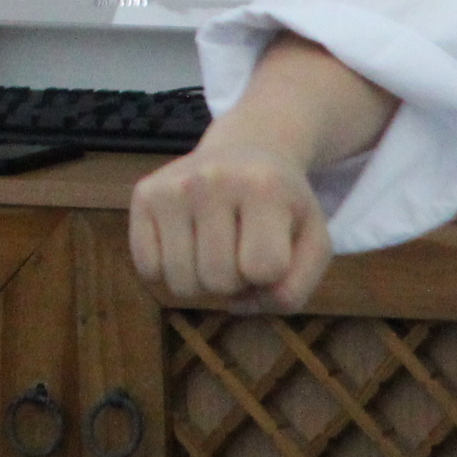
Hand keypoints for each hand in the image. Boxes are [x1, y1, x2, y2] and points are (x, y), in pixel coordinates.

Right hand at [130, 142, 334, 312]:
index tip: (274, 250)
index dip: (271, 277)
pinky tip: (186, 245)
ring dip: (202, 282)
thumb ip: (294, 289)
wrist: (246, 152)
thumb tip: (236, 305)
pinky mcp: (143, 195)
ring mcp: (172, 187)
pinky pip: (147, 269)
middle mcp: (212, 180)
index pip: (264, 269)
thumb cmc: (282, 207)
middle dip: (235, 281)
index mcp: (265, 187)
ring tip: (215, 248)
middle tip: (241, 250)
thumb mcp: (312, 241)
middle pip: (219, 281)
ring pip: (181, 283)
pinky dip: (168, 272)